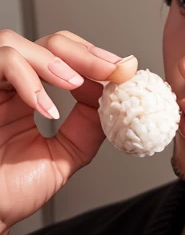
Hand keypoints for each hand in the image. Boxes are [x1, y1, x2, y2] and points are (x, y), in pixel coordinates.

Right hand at [0, 29, 137, 234]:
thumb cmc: (12, 192)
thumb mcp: (65, 154)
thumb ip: (88, 126)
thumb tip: (112, 99)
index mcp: (28, 97)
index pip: (62, 58)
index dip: (93, 59)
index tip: (122, 70)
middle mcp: (8, 86)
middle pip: (45, 42)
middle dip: (83, 53)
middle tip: (111, 69)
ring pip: (16, 43)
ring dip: (54, 60)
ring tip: (76, 84)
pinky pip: (0, 64)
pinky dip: (28, 80)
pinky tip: (46, 108)